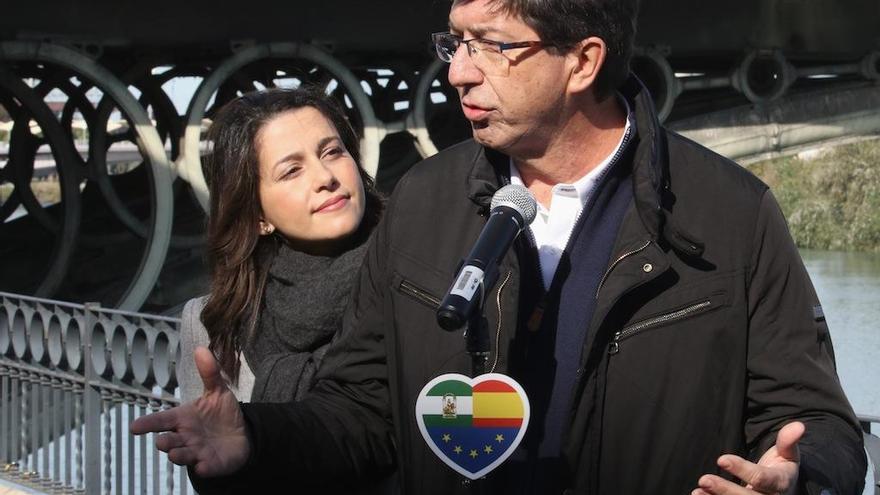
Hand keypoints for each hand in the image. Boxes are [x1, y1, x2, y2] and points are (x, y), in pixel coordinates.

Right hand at [130, 346, 250, 476]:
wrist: (242, 436)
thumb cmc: (222, 414)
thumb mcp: (218, 391)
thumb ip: (209, 372)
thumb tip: (201, 348)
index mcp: (183, 418)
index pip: (161, 420)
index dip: (147, 423)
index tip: (134, 427)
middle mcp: (186, 436)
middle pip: (169, 440)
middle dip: (164, 442)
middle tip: (162, 441)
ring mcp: (197, 452)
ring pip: (183, 455)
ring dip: (178, 455)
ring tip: (175, 454)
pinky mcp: (212, 464)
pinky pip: (205, 467)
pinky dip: (203, 467)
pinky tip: (203, 466)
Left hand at [692, 421, 803, 494]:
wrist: (783, 489)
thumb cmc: (781, 468)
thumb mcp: (788, 454)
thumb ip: (788, 441)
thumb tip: (799, 425)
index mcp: (781, 483)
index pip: (761, 478)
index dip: (742, 469)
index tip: (721, 459)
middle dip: (725, 490)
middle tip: (704, 479)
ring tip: (698, 491)